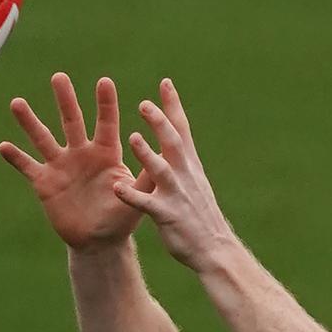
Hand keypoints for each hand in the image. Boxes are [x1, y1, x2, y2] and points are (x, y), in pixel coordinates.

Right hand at [0, 73, 153, 250]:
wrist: (99, 241)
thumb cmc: (122, 217)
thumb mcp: (138, 197)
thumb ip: (147, 177)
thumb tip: (161, 157)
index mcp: (106, 154)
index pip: (106, 123)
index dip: (105, 104)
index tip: (105, 81)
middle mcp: (81, 153)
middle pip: (71, 121)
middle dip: (65, 99)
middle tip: (59, 77)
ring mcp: (61, 166)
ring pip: (43, 138)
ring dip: (30, 122)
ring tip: (17, 103)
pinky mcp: (44, 182)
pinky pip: (27, 167)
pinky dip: (15, 158)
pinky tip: (3, 145)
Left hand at [113, 79, 238, 270]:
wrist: (215, 248)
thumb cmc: (200, 214)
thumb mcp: (195, 181)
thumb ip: (184, 160)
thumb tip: (176, 140)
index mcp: (190, 165)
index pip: (182, 129)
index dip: (173, 106)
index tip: (165, 82)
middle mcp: (185, 175)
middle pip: (173, 142)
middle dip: (160, 122)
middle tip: (144, 104)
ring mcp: (176, 194)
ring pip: (161, 170)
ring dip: (147, 154)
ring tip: (132, 138)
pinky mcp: (166, 215)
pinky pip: (145, 204)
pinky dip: (130, 195)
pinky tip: (116, 188)